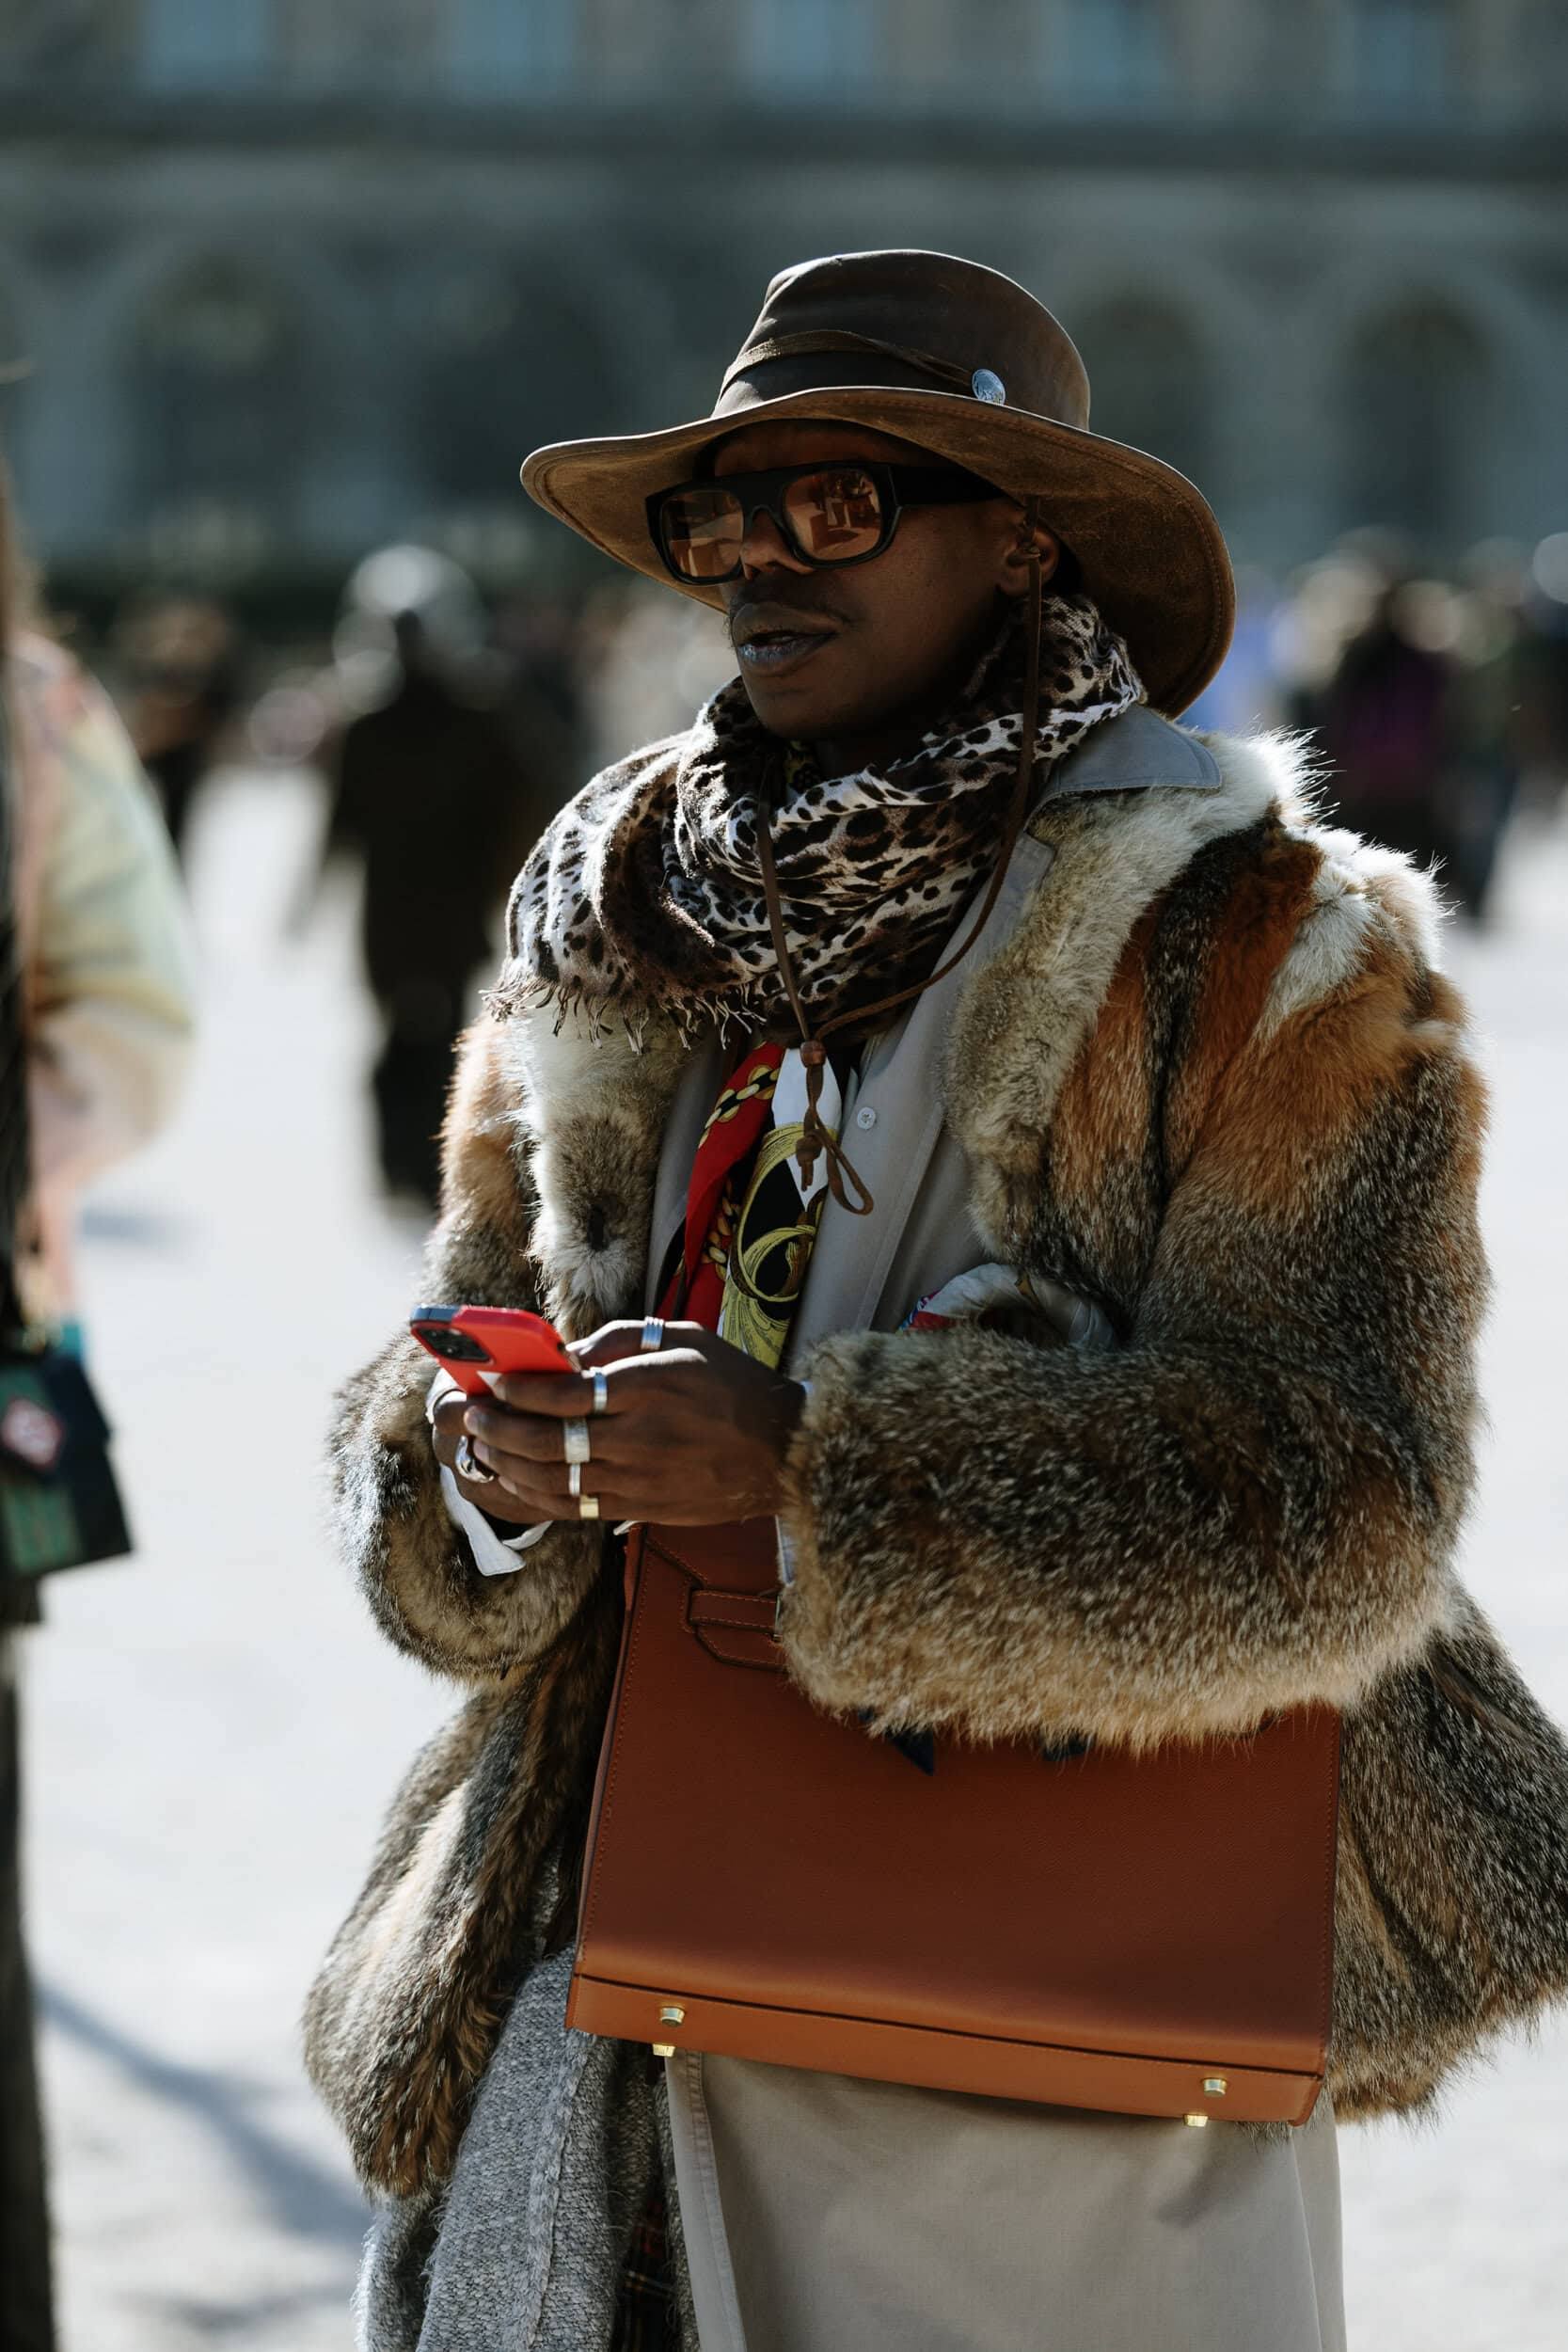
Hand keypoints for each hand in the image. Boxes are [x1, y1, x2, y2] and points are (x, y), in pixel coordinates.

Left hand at [455, 1321, 806, 1526]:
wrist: (782, 1452)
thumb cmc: (731, 1385)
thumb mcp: (683, 1340)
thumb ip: (618, 1342)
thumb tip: (560, 1355)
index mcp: (651, 1387)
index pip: (566, 1393)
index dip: (518, 1389)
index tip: (491, 1379)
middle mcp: (642, 1436)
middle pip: (549, 1440)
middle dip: (498, 1429)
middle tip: (471, 1416)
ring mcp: (640, 1479)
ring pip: (554, 1480)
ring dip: (507, 1465)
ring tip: (481, 1448)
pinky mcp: (641, 1509)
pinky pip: (573, 1507)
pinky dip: (533, 1495)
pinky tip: (512, 1479)